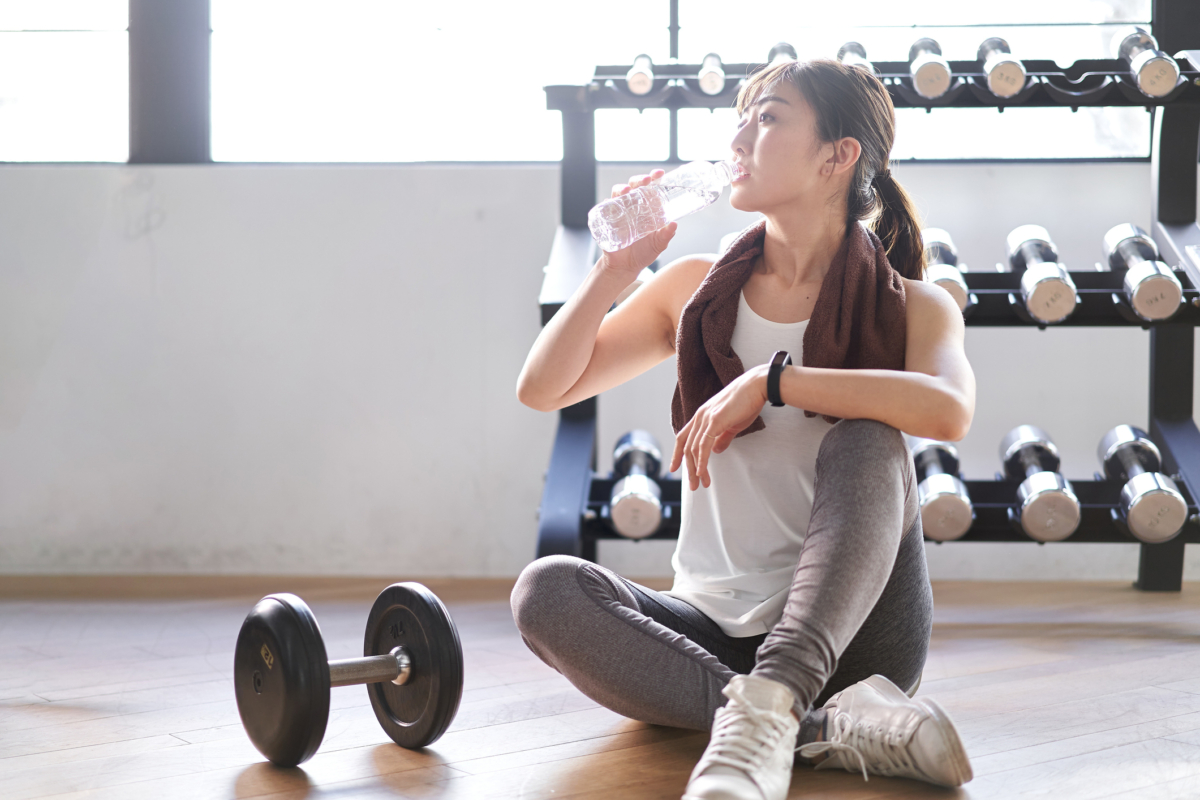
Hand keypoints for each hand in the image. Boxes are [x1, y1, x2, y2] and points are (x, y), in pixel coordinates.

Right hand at [598, 169, 677, 280]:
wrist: (626, 267)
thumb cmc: (644, 253)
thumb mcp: (658, 244)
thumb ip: (666, 235)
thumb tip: (674, 224)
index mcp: (646, 207)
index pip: (650, 188)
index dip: (654, 178)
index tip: (659, 173)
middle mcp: (632, 206)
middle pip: (634, 186)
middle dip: (639, 179)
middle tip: (646, 180)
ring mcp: (619, 212)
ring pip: (618, 193)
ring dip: (622, 188)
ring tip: (628, 190)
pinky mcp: (607, 221)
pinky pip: (604, 208)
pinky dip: (606, 203)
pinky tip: (610, 202)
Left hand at [670, 366, 769, 489]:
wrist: (757, 386)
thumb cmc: (747, 402)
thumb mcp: (732, 424)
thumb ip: (722, 438)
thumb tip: (716, 451)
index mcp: (701, 416)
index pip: (683, 437)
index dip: (677, 454)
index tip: (675, 468)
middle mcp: (699, 416)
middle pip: (686, 447)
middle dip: (688, 469)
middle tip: (693, 486)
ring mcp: (706, 418)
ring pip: (693, 448)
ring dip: (696, 469)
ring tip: (700, 483)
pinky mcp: (715, 421)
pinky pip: (704, 445)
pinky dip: (701, 460)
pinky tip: (701, 471)